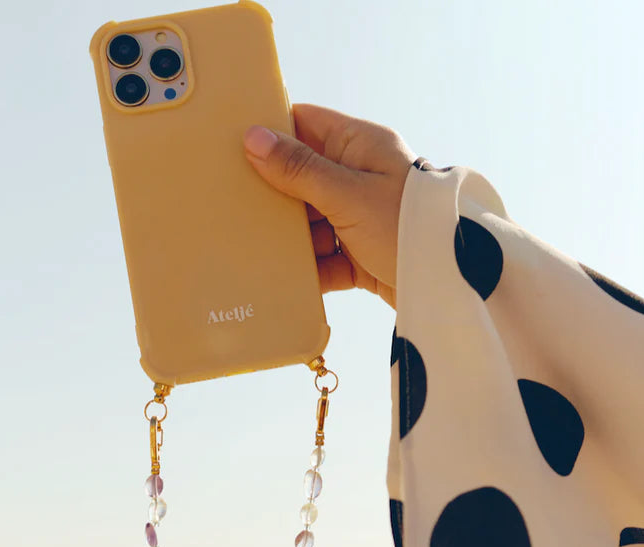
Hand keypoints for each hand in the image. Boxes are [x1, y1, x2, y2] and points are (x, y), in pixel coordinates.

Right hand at [243, 103, 416, 309]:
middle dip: (275, 195)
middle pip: (303, 179)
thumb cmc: (405, 224)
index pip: (307, 125)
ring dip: (291, 238)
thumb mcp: (348, 194)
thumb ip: (300, 169)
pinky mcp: (362, 256)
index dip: (272, 132)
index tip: (234, 145)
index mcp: (360, 147)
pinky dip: (310, 269)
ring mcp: (360, 219)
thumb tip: (255, 138)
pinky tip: (286, 277)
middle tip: (234, 203)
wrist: (450, 282)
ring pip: (312, 223)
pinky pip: (326, 259)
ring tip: (256, 246)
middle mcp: (359, 178)